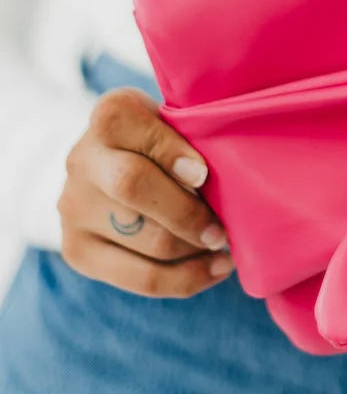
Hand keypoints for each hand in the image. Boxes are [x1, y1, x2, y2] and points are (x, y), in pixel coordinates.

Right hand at [59, 86, 232, 296]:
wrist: (125, 164)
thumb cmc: (174, 139)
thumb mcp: (182, 120)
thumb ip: (199, 134)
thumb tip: (222, 177)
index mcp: (112, 115)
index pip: (140, 133)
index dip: (174, 154)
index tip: (203, 173)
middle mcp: (83, 159)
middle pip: (133, 187)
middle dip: (188, 213)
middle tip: (223, 228)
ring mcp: (74, 208)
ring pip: (148, 240)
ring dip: (196, 248)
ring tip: (225, 244)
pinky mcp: (78, 251)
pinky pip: (141, 278)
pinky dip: (189, 279)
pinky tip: (217, 268)